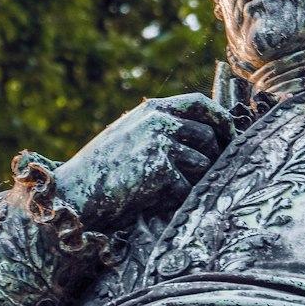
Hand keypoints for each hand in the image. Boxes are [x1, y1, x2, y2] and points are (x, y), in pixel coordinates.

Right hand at [53, 93, 234, 232]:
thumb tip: (210, 136)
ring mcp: (159, 143)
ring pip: (203, 165)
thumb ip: (163, 129)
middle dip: (210, 159)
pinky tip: (151, 202)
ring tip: (161, 191)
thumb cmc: (103, 171)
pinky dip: (175, 200)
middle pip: (209, 136)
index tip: (230, 136)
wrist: (73, 194)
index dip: (220, 119)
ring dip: (190, 182)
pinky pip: (187, 188)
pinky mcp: (160, 169)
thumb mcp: (131, 135)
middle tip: (199, 178)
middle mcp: (158, 120)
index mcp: (152, 109)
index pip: (200, 103)